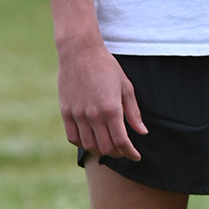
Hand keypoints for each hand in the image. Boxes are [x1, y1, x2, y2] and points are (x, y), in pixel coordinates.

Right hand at [56, 37, 146, 159]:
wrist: (80, 51)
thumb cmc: (106, 67)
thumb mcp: (126, 87)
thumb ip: (133, 112)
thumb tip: (142, 132)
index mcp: (111, 109)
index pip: (122, 141)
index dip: (130, 153)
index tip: (136, 156)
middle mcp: (94, 115)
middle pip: (106, 147)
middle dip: (118, 154)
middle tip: (124, 151)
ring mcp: (78, 114)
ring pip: (89, 145)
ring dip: (100, 151)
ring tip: (108, 147)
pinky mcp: (66, 112)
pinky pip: (73, 137)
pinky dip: (82, 143)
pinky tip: (90, 139)